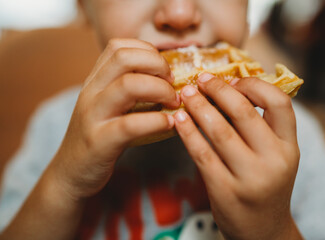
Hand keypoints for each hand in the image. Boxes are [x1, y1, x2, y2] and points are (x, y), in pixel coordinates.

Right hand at [51, 39, 179, 198]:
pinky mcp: (99, 141)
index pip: (119, 46)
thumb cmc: (99, 136)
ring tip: (174, 103)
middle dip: (158, 66)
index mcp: (94, 80)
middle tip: (173, 85)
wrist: (71, 172)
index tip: (164, 71)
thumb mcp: (108, 105)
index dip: (148, 52)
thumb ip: (128, 89)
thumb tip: (168, 80)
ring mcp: (93, 116)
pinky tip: (170, 124)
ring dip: (161, 90)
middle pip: (124, 58)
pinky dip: (157, 121)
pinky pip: (131, 124)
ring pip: (128, 86)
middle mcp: (91, 92)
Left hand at [174, 73, 301, 239]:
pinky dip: (188, 132)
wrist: (262, 230)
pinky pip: (202, 153)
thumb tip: (229, 90)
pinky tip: (178, 119)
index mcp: (289, 147)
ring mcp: (250, 178)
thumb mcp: (276, 157)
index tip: (232, 81)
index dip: (254, 85)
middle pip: (244, 112)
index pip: (280, 102)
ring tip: (186, 93)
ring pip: (219, 130)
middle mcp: (274, 160)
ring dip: (199, 106)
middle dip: (218, 90)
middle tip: (201, 79)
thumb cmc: (265, 186)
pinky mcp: (225, 191)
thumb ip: (262, 128)